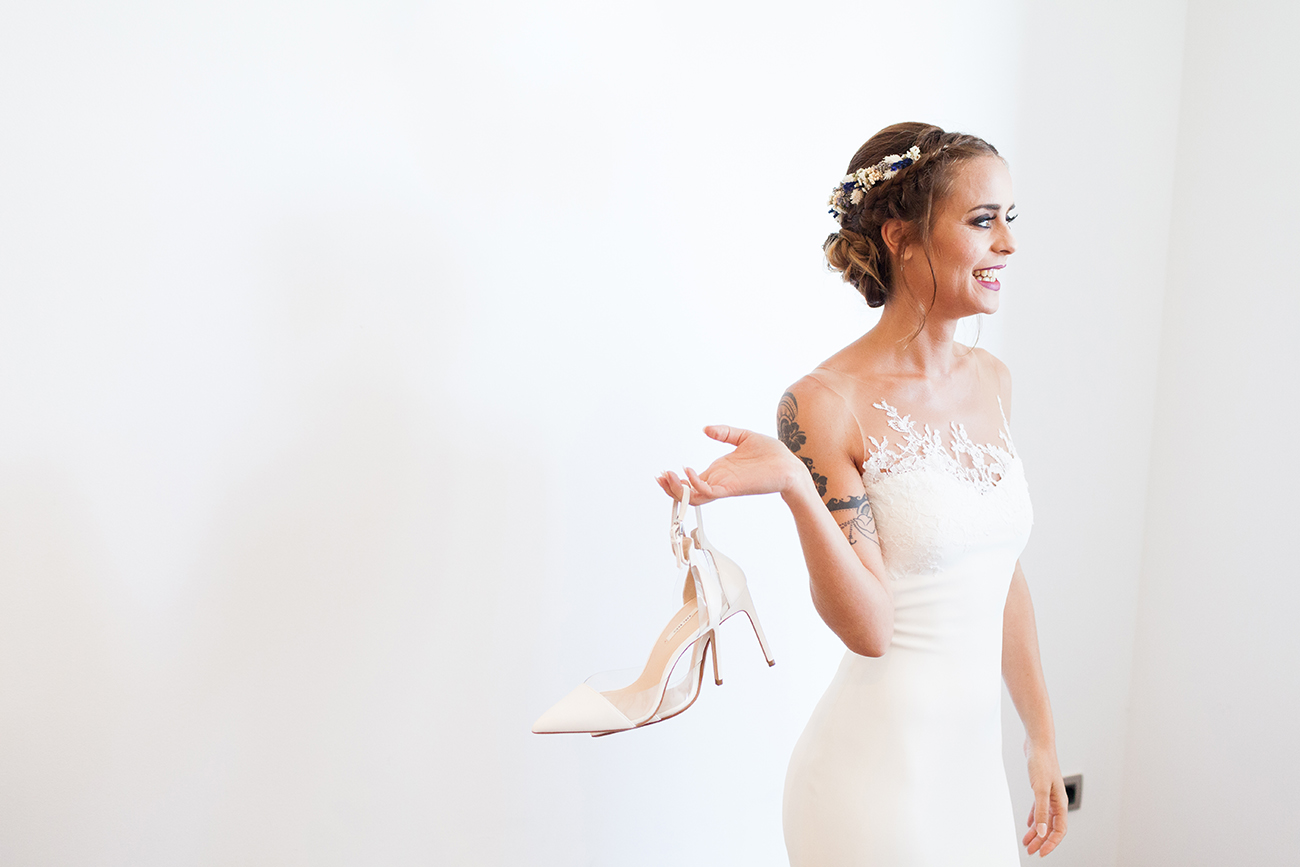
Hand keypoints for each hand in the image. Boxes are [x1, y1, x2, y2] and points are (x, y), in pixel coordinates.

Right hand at [655, 425, 804, 505]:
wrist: (790, 465)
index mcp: (719, 472)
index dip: (676, 481)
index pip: (692, 482)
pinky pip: (709, 492)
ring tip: (668, 476)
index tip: (663, 472)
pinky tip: (689, 472)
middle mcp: (719, 481)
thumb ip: (724, 433)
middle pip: (688, 493)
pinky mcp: (732, 488)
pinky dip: (696, 485)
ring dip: (678, 489)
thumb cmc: (771, 454)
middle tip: (660, 477)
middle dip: (671, 488)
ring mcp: (724, 486)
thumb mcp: (743, 437)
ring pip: (694, 496)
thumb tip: (706, 429)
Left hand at [1021, 740, 1067, 856]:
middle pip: (1050, 827)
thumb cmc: (1041, 763)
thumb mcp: (1039, 789)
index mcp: (1060, 803)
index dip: (1051, 843)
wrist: (1038, 744)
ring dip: (1036, 832)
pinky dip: (1034, 818)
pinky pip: (1039, 809)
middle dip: (1041, 841)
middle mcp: (1057, 801)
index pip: (1059, 830)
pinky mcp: (1041, 789)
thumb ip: (1040, 811)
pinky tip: (1029, 825)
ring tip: (1026, 842)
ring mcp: (1049, 795)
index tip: (1041, 853)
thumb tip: (1040, 832)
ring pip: (1044, 819)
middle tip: (1030, 852)